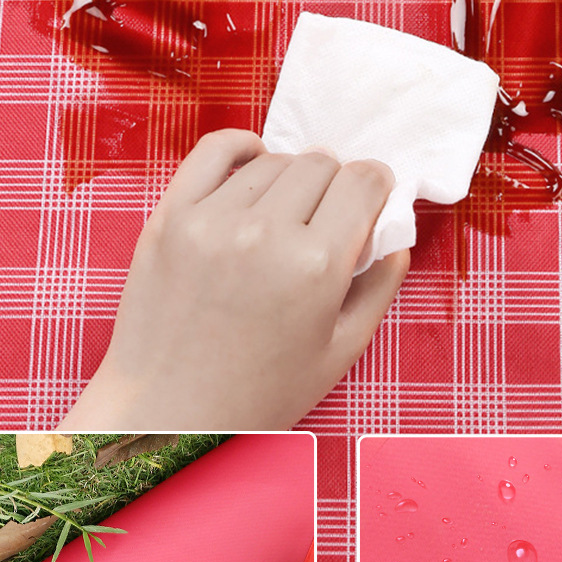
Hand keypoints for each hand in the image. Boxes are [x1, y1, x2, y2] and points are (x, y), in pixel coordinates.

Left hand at [62, 129, 408, 429]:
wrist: (167, 413)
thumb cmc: (258, 394)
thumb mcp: (339, 352)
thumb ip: (378, 288)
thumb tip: (394, 236)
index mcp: (315, 267)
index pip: (363, 182)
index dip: (375, 186)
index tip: (370, 199)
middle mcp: (264, 233)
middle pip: (321, 165)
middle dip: (335, 185)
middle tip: (325, 217)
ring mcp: (212, 221)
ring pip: (274, 160)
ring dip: (289, 177)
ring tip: (284, 214)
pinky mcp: (172, 217)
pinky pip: (215, 150)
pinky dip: (243, 148)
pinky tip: (253, 165)